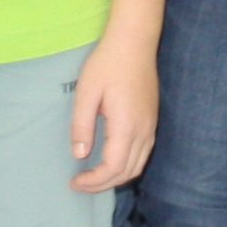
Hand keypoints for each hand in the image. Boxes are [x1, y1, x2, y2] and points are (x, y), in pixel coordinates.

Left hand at [70, 33, 158, 192]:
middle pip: (127, 172)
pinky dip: (127, 165)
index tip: (74, 181)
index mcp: (126, 126)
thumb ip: (81, 126)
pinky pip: (143, 153)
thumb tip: (79, 155)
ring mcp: (151, 126)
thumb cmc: (107, 64)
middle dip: (103, 184)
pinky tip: (111, 160)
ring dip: (116, 177)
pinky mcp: (152, 120)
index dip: (94, 181)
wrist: (134, 42)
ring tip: (93, 177)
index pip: (113, 167)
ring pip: (138, 165)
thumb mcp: (87, 93)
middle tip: (80, 184)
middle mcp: (143, 130)